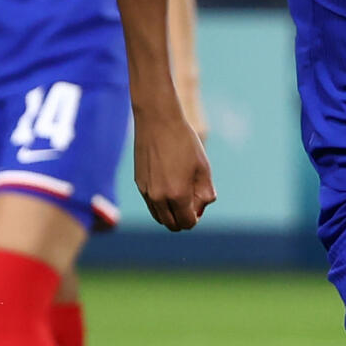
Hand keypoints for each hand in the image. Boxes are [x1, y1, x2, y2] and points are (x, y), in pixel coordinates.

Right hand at [131, 103, 215, 230]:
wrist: (157, 120)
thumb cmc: (184, 142)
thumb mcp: (203, 168)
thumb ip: (205, 193)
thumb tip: (201, 209)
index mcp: (177, 195)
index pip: (188, 223)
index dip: (196, 217)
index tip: (200, 203)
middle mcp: (159, 198)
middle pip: (172, 224)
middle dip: (183, 219)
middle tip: (191, 201)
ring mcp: (146, 192)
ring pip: (159, 217)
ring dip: (171, 213)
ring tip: (180, 194)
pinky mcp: (139, 184)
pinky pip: (150, 204)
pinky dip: (160, 203)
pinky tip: (169, 185)